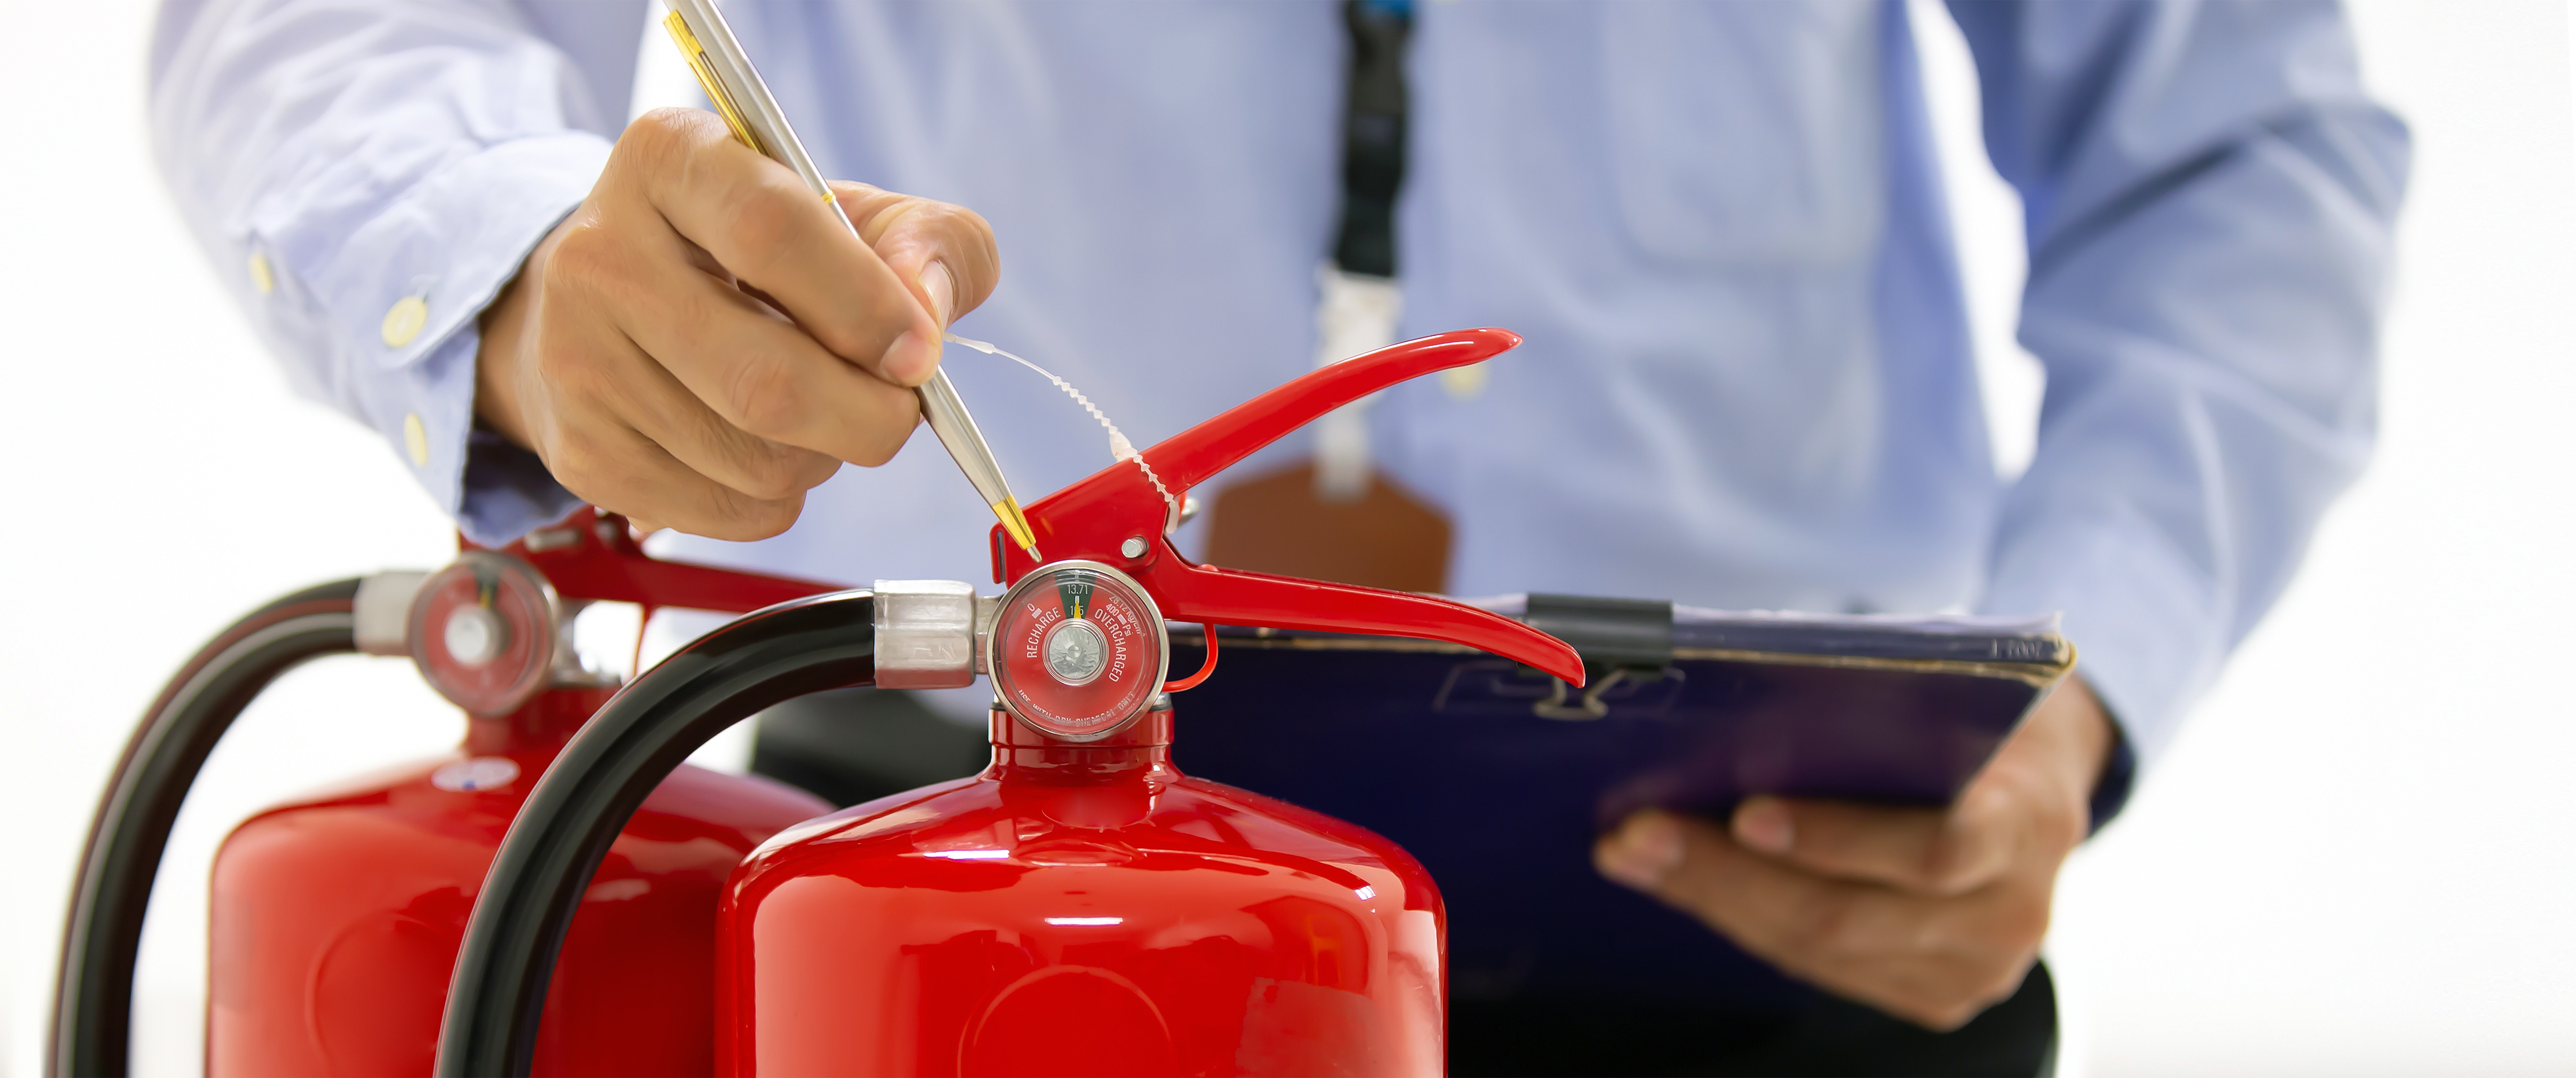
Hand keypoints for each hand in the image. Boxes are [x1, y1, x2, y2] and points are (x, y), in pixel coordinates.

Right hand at [475, 108, 999, 538]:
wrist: (629, 301)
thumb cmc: (768, 253)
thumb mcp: (860, 211)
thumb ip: (929, 242)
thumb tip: (925, 313)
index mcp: (669, 159)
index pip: (771, 231)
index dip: (866, 306)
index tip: (920, 355)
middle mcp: (598, 254)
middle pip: (764, 379)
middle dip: (868, 416)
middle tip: (897, 409)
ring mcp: (575, 360)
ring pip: (755, 460)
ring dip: (824, 456)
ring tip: (816, 411)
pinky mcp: (579, 451)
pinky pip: (727, 510)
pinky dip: (780, 497)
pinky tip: (763, 444)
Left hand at [1595, 677, 2113, 1029]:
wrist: (2035, 791)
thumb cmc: (1969, 724)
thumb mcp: (1949, 702)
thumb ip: (1870, 715)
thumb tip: (1725, 714)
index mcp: (2029, 826)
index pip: (1933, 850)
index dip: (1835, 836)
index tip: (1744, 810)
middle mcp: (2010, 915)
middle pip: (1849, 915)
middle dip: (1729, 875)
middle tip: (1638, 834)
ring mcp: (1972, 971)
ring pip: (1819, 951)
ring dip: (1714, 901)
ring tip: (1634, 855)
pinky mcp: (1933, 997)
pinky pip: (1820, 969)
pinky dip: (1745, 921)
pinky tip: (1684, 882)